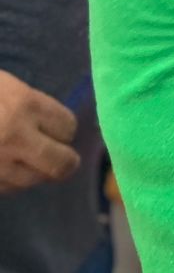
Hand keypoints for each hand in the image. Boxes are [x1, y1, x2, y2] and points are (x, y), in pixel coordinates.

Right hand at [0, 69, 79, 192]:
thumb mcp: (5, 84)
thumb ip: (33, 104)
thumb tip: (65, 127)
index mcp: (25, 104)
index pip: (69, 127)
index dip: (64, 128)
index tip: (56, 127)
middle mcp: (14, 136)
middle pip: (62, 163)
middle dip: (65, 160)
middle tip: (63, 157)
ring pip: (37, 179)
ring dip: (37, 170)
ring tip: (27, 157)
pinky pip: (12, 188)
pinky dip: (13, 179)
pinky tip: (6, 164)